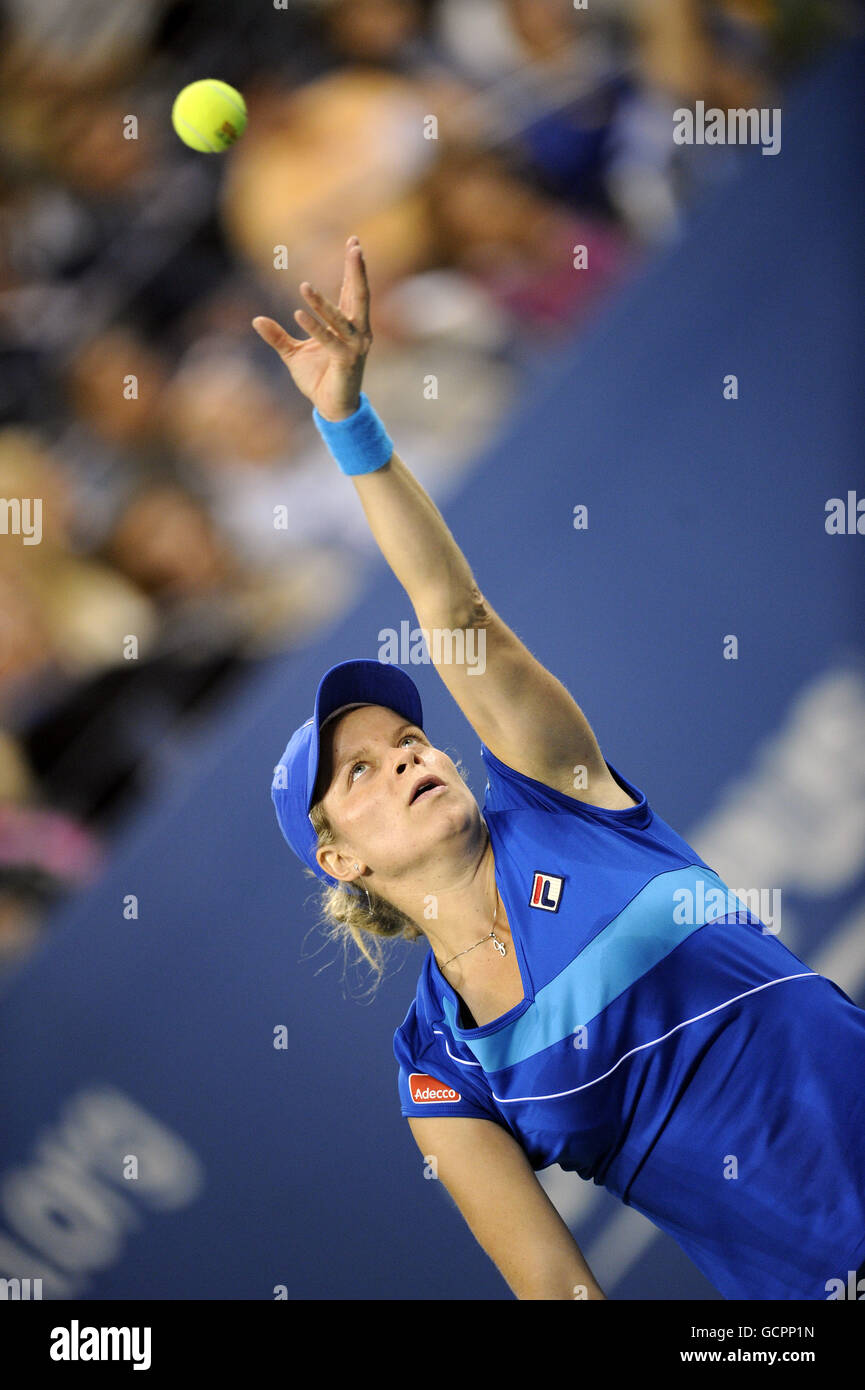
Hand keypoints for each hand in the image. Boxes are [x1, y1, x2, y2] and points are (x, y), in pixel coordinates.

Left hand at [252, 236, 371, 421]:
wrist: (331, 408)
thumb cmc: (318, 378)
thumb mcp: (293, 353)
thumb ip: (277, 336)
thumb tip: (256, 319)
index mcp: (349, 325)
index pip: (352, 291)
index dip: (352, 268)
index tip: (353, 243)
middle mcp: (358, 332)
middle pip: (360, 296)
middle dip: (357, 271)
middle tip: (355, 246)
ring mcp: (355, 347)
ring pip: (341, 318)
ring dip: (322, 303)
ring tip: (303, 286)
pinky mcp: (346, 362)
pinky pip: (330, 341)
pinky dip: (315, 328)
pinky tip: (298, 314)